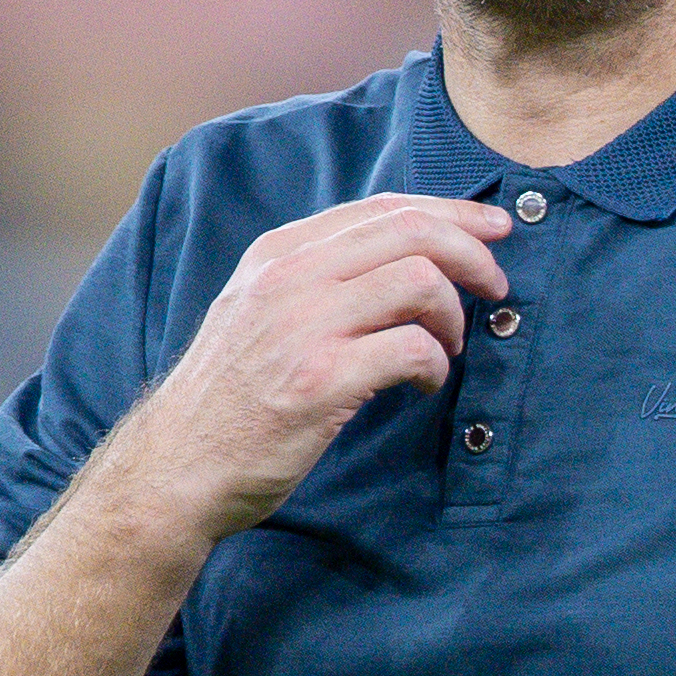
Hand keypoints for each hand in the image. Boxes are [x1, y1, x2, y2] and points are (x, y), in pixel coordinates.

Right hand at [111, 195, 511, 542]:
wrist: (177, 467)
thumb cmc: (229, 398)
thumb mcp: (255, 311)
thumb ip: (313, 277)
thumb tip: (402, 256)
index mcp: (277, 254)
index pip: (382, 208)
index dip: (450, 213)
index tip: (492, 231)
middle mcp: (288, 278)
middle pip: (411, 232)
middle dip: (473, 254)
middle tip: (497, 286)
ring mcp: (303, 328)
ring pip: (420, 281)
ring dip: (454, 316)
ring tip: (448, 347)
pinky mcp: (321, 382)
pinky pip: (412, 349)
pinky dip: (436, 366)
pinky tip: (425, 386)